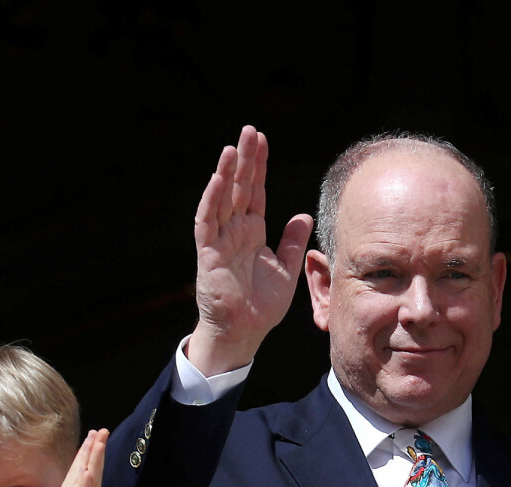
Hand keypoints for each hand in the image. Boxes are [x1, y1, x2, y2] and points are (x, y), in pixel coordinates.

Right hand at [187, 125, 313, 376]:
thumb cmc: (262, 306)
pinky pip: (207, 222)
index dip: (259, 167)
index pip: (256, 192)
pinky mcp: (208, 253)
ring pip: (222, 199)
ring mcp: (220, 240)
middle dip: (245, 160)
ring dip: (226, 173)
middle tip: (249, 131)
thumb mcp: (286, 271)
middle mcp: (235, 231)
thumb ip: (293, 243)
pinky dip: (211, 201)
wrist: (245, 332)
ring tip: (233, 147)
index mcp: (253, 232)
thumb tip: (303, 215)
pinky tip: (217, 180)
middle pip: (239, 188)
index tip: (262, 140)